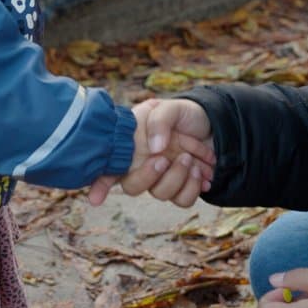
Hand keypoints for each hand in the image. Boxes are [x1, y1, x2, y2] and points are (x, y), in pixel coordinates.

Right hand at [89, 97, 214, 206]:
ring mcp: (160, 180)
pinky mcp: (180, 189)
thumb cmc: (182, 114)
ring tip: (189, 158)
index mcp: (130, 146)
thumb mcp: (168, 107)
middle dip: (148, 177)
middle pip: (132, 187)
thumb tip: (155, 148)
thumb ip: (159, 121)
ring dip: (178, 176)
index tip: (95, 199)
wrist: (212, 125)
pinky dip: (194, 186)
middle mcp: (141, 166)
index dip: (98, 185)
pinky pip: (182, 200)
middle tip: (165, 159)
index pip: (107, 168)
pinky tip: (200, 170)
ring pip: (161, 194)